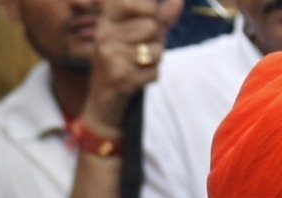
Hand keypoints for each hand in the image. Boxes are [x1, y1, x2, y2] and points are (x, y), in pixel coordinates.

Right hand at [83, 0, 182, 131]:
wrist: (102, 103)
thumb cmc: (124, 64)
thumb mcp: (139, 37)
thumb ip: (159, 18)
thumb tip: (179, 0)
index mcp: (107, 22)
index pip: (137, 2)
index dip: (151, 11)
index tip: (148, 20)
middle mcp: (105, 36)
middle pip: (152, 27)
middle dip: (154, 42)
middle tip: (138, 53)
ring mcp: (111, 57)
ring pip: (156, 50)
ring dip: (154, 61)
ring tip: (137, 67)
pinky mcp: (120, 77)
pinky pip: (154, 71)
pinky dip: (151, 77)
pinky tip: (136, 80)